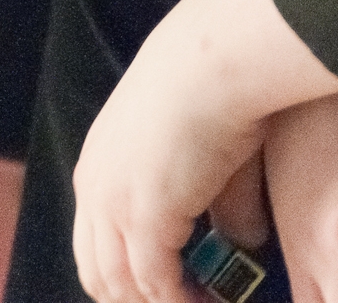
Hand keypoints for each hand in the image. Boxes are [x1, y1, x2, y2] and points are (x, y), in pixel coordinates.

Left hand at [72, 0, 337, 302]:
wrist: (212, 59)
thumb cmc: (212, 84)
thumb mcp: (198, 145)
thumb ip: (212, 198)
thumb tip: (243, 240)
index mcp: (98, 164)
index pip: (94, 242)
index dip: (126, 275)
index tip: (164, 290)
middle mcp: (94, 189)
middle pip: (98, 272)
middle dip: (135, 298)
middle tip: (182, 301)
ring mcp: (114, 206)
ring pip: (122, 285)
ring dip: (160, 302)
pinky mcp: (144, 220)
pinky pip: (157, 285)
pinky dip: (182, 301)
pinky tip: (211, 301)